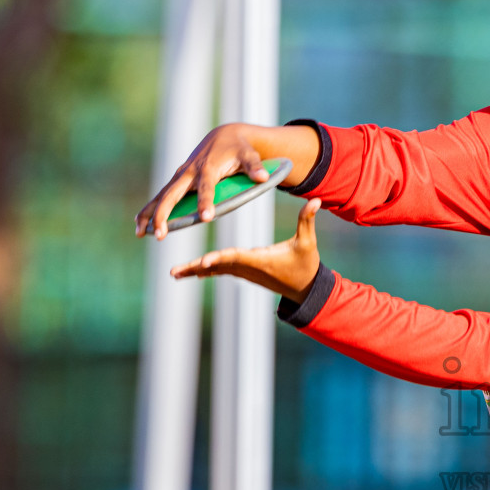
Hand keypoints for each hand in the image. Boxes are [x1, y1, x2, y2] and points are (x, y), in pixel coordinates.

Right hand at [136, 123, 269, 239]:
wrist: (224, 136)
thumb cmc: (239, 149)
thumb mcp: (249, 155)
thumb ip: (255, 166)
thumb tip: (262, 177)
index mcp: (208, 168)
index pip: (206, 188)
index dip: (206, 202)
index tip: (206, 218)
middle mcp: (190, 173)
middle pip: (173, 195)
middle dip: (165, 214)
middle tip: (160, 234)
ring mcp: (181, 176)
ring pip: (161, 196)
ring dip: (150, 214)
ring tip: (140, 233)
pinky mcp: (178, 180)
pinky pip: (161, 196)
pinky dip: (150, 209)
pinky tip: (141, 225)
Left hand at [170, 198, 324, 302]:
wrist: (306, 289)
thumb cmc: (306, 265)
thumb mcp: (308, 242)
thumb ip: (307, 220)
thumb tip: (316, 200)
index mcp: (260, 259)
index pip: (236, 257)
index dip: (219, 258)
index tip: (203, 262)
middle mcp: (248, 268)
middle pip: (218, 266)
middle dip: (196, 268)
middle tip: (175, 271)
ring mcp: (245, 272)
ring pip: (216, 270)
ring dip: (194, 271)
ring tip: (174, 273)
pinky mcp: (245, 273)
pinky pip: (221, 271)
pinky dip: (205, 270)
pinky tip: (190, 271)